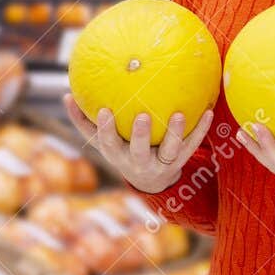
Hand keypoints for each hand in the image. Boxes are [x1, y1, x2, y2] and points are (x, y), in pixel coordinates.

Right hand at [62, 94, 215, 194]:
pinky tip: (208, 112)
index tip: (104, 110)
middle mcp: (139, 162)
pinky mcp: (179, 162)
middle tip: (142, 116)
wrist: (150, 180)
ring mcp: (161, 164)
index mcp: (118, 155)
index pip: (108, 144)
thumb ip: (83, 120)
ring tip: (179, 114)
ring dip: (174, 133)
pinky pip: (191, 146)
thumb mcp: (102, 141)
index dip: (106, 129)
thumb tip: (66, 95)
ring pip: (169, 150)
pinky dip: (199, 130)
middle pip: (139, 151)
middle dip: (140, 136)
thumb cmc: (121, 150)